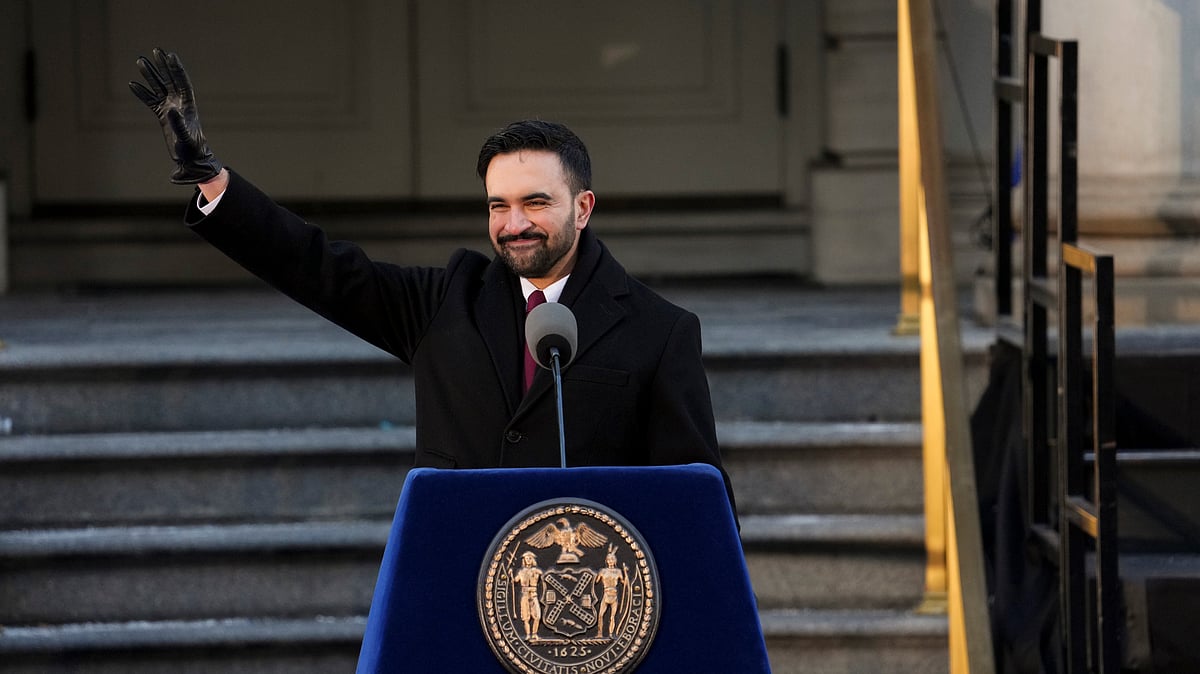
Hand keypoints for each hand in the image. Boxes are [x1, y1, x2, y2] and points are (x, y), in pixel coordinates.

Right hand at [129, 48, 222, 184]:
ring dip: (150, 75)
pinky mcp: (162, 116)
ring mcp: (170, 109)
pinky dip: (142, 93)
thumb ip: (179, 124)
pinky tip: (132, 84)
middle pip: (169, 80)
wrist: (190, 159)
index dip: (177, 69)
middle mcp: (179, 104)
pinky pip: (150, 101)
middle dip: (163, 66)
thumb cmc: (192, 149)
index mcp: (188, 106)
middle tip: (156, 50)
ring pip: (158, 88)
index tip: (171, 55)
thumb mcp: (185, 137)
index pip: (182, 83)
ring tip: (140, 61)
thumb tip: (171, 110)